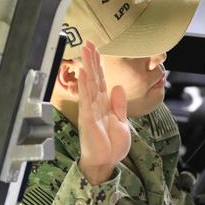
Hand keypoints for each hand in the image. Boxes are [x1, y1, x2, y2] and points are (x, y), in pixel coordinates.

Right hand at [77, 40, 130, 184]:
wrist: (106, 162)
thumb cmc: (111, 146)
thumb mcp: (121, 122)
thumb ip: (119, 105)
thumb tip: (118, 87)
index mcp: (105, 105)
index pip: (101, 80)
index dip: (99, 65)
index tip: (96, 50)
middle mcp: (96, 104)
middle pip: (94, 78)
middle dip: (91, 60)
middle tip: (88, 42)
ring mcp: (90, 110)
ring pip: (89, 84)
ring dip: (87, 66)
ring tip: (85, 50)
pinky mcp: (88, 118)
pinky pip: (87, 99)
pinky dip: (85, 85)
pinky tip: (83, 73)